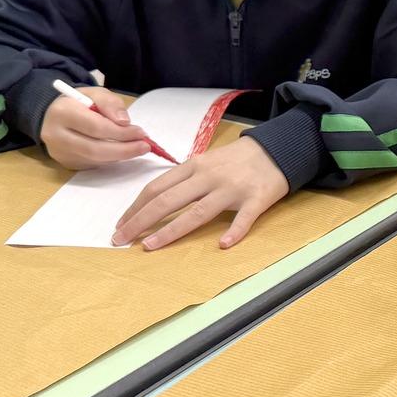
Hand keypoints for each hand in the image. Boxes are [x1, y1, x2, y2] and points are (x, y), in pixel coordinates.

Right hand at [39, 86, 147, 168]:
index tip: (141, 132)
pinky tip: (120, 151)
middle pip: (94, 149)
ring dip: (120, 155)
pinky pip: (93, 164)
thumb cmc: (78, 103)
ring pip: (95, 160)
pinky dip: (111, 159)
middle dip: (124, 149)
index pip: (95, 127)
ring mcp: (60, 152)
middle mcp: (56, 135)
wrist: (54, 115)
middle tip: (145, 146)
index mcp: (62, 112)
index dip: (121, 132)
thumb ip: (110, 103)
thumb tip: (124, 122)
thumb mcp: (94, 93)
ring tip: (137, 147)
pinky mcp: (66, 163)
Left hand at [112, 137, 289, 250]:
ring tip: (150, 246)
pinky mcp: (256, 199)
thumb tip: (155, 201)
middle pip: (168, 200)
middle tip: (121, 240)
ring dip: (171, 230)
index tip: (120, 225)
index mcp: (194, 167)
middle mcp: (208, 177)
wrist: (276, 149)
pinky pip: (244, 218)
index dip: (135, 207)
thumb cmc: (236, 159)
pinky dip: (234, 231)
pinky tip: (223, 244)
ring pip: (198, 212)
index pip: (156, 188)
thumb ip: (184, 179)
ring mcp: (232, 189)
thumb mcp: (206, 161)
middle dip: (141, 221)